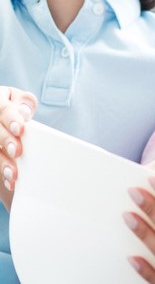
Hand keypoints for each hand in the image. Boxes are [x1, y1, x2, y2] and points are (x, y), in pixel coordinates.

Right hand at [0, 86, 36, 208]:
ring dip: (2, 162)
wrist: (5, 122)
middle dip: (5, 140)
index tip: (20, 128)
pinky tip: (9, 182)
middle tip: (17, 151)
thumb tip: (24, 112)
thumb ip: (24, 103)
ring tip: (13, 175)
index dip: (11, 118)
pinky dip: (1, 173)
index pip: (3, 108)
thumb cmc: (16, 110)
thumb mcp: (20, 101)